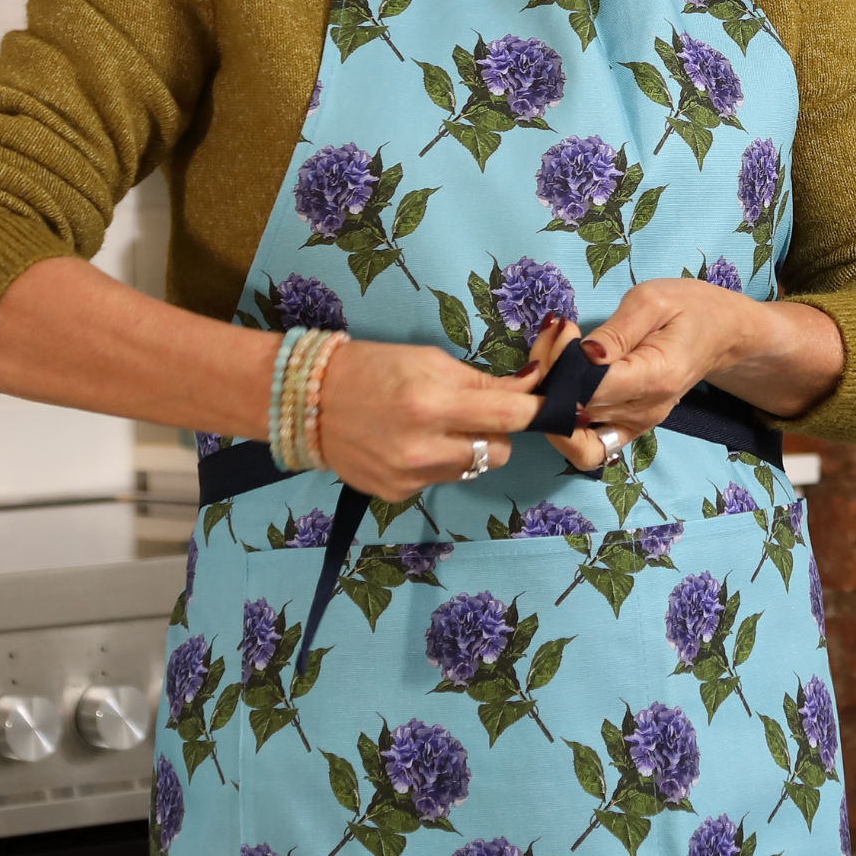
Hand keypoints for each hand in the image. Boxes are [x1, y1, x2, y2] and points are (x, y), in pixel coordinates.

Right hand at [314, 324, 571, 497]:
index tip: (549, 405)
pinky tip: (409, 444)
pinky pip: (440, 481)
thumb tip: (530, 389)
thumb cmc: (371, 367)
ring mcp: (409, 478)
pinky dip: (437, 464)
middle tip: (472, 413)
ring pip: (473, 469)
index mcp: (432, 404)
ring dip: (467, 449)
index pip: (509, 416)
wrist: (306, 401)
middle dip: (497, 432)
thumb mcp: (428, 360)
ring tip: (435, 428)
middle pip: (500, 452)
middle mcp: (423, 449)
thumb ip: (480, 382)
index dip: (536, 410)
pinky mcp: (397, 495)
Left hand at [569, 280, 844, 460]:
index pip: (588, 389)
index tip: (559, 328)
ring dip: (549, 395)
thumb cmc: (691, 308)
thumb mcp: (653, 299)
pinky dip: (562, 421)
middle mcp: (644, 412)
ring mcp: (635, 426)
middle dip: (548, 372)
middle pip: (573, 409)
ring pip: (571, 429)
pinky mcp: (627, 428)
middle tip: (553, 331)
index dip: (559, 365)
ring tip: (554, 353)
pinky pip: (585, 444)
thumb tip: (580, 356)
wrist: (724, 335)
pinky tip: (560, 381)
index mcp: (655, 377)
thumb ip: (615, 331)